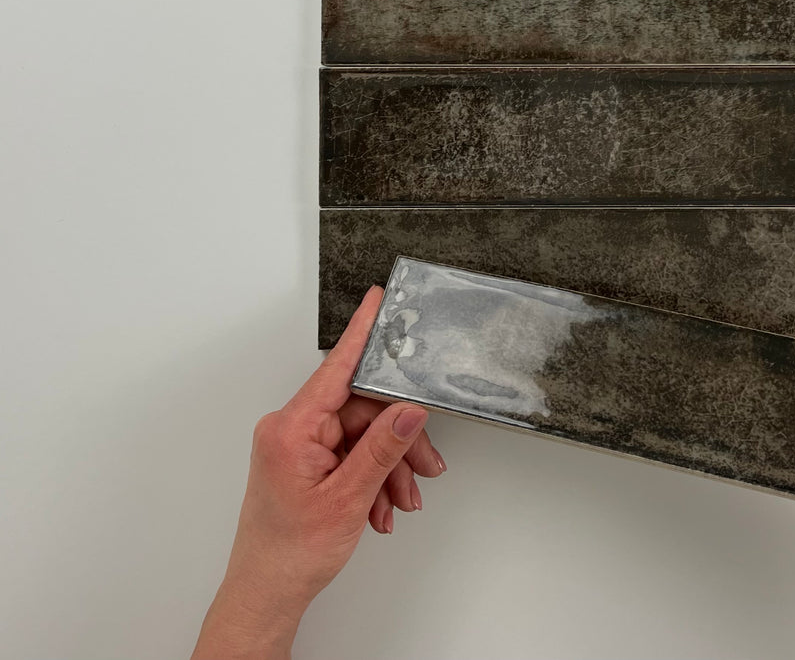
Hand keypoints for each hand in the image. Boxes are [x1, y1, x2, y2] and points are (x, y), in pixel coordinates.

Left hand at [193, 286, 445, 659]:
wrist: (267, 594)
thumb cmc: (289, 553)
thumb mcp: (348, 498)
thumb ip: (383, 448)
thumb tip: (411, 409)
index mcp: (291, 428)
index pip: (337, 368)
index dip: (363, 334)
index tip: (379, 301)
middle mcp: (292, 429)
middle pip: (362, 410)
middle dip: (399, 440)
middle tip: (427, 465)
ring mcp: (299, 446)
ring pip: (363, 436)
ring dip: (390, 467)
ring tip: (402, 500)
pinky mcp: (306, 461)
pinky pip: (352, 454)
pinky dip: (375, 477)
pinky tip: (385, 505)